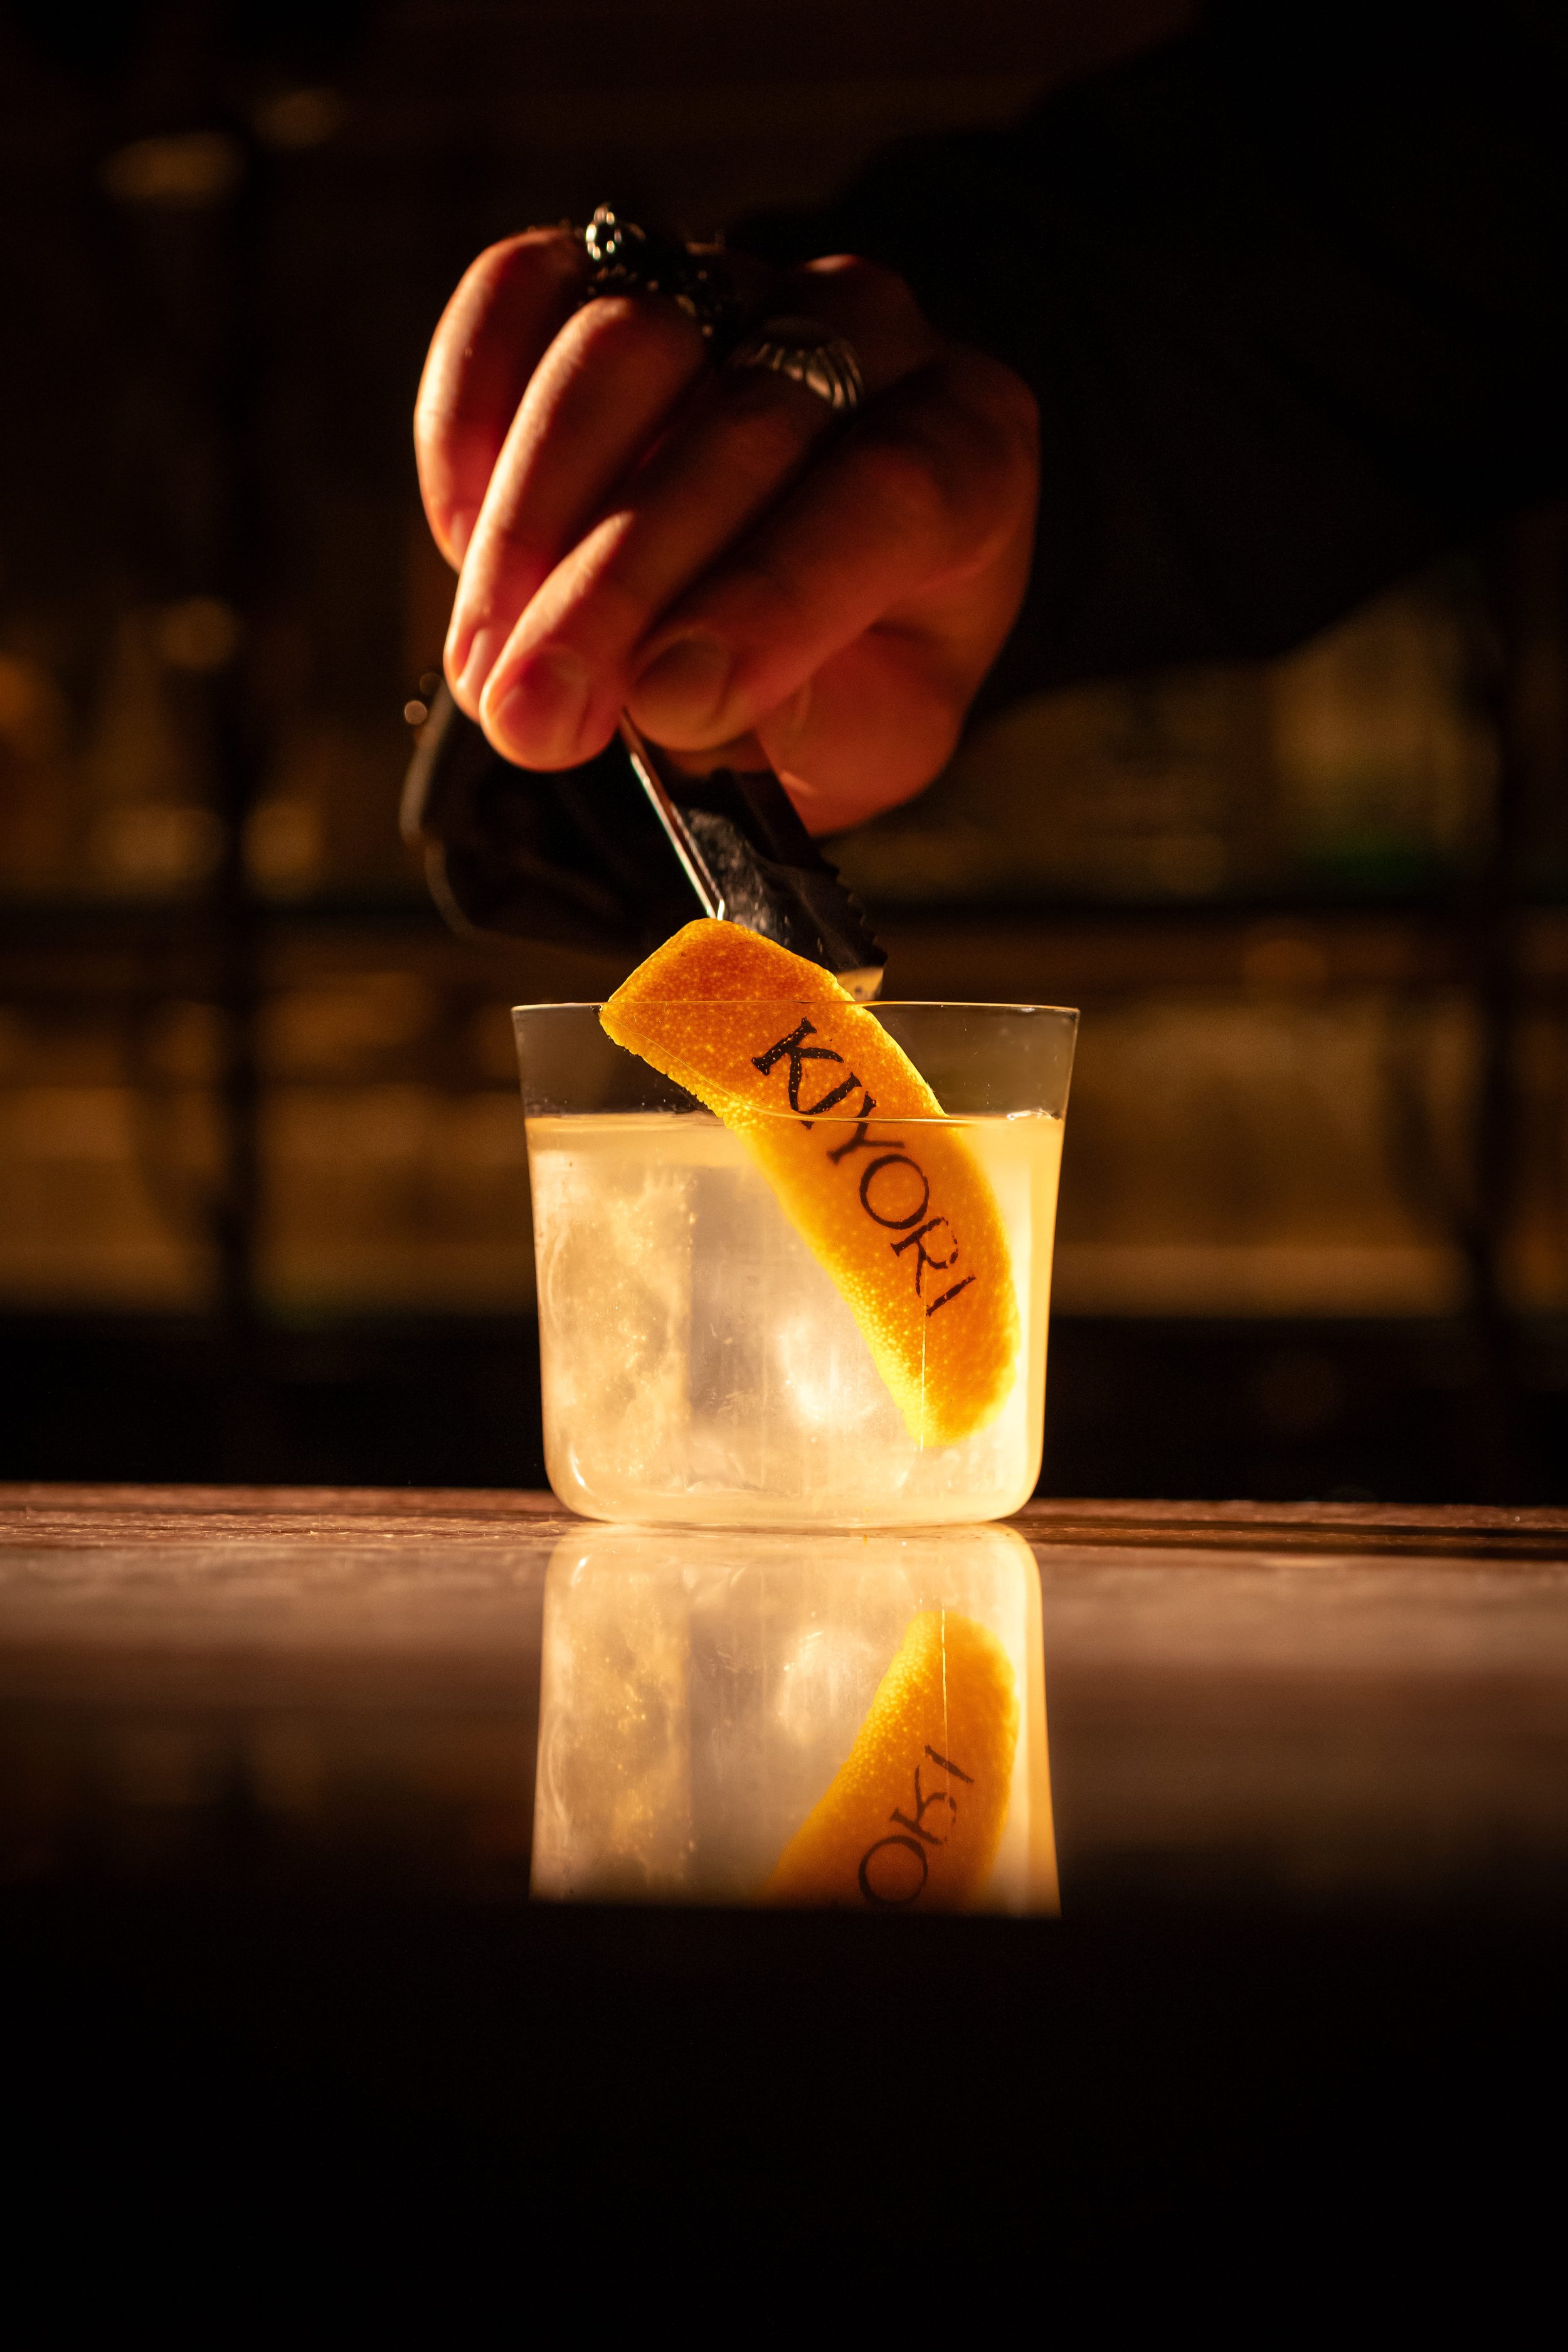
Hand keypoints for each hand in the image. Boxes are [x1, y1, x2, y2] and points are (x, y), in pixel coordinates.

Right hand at [414, 228, 1037, 833]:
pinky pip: (521, 295)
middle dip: (619, 584)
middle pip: (743, 421)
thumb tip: (666, 698)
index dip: (772, 600)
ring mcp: (733, 284)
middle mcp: (865, 334)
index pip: (891, 492)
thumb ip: (804, 718)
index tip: (668, 705)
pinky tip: (458, 543)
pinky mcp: (609, 268)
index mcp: (970, 446)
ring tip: (488, 667)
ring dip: (532, 522)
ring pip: (625, 346)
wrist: (810, 595)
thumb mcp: (875, 735)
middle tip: (534, 716)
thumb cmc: (856, 673)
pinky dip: (470, 419)